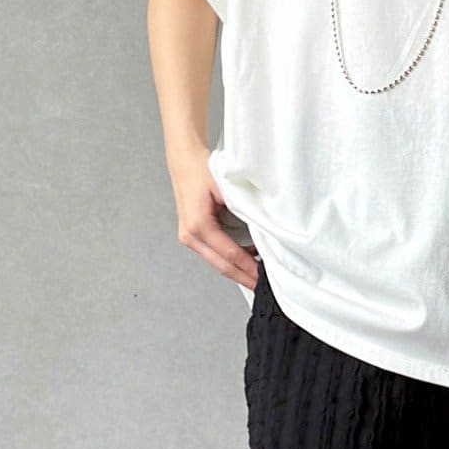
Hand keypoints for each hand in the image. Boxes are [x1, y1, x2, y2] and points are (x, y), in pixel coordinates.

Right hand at [168, 147, 258, 289]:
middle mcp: (190, 235)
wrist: (184, 161)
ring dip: (238, 271)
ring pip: (217, 263)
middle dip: (244, 277)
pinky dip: (230, 261)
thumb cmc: (202, 169)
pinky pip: (213, 254)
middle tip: (263, 287)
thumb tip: (262, 231)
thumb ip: (240, 211)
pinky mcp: (191, 236)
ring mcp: (188, 238)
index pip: (229, 254)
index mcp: (198, 225)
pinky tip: (247, 261)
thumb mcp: (225, 189)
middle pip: (221, 266)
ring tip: (258, 277)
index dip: (248, 267)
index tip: (264, 276)